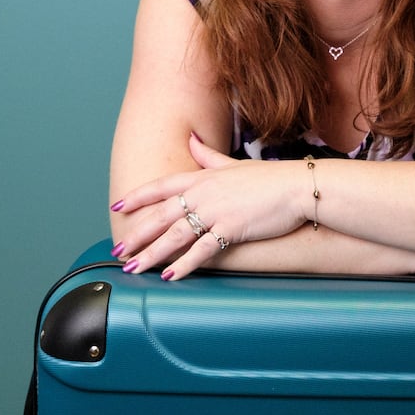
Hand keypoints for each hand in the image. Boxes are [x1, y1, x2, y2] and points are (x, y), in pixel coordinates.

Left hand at [109, 134, 308, 279]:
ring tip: (135, 269)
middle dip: (137, 235)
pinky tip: (170, 276)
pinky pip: (201, 250)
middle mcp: (203, 192)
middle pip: (161, 215)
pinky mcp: (230, 228)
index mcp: (202, 176)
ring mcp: (215, 210)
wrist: (296, 187)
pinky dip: (184, 264)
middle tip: (118, 250)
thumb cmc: (268, 178)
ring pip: (175, 235)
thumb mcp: (233, 164)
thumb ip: (208, 155)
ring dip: (152, 254)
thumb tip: (191, 139)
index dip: (137, 197)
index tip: (117, 206)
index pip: (161, 186)